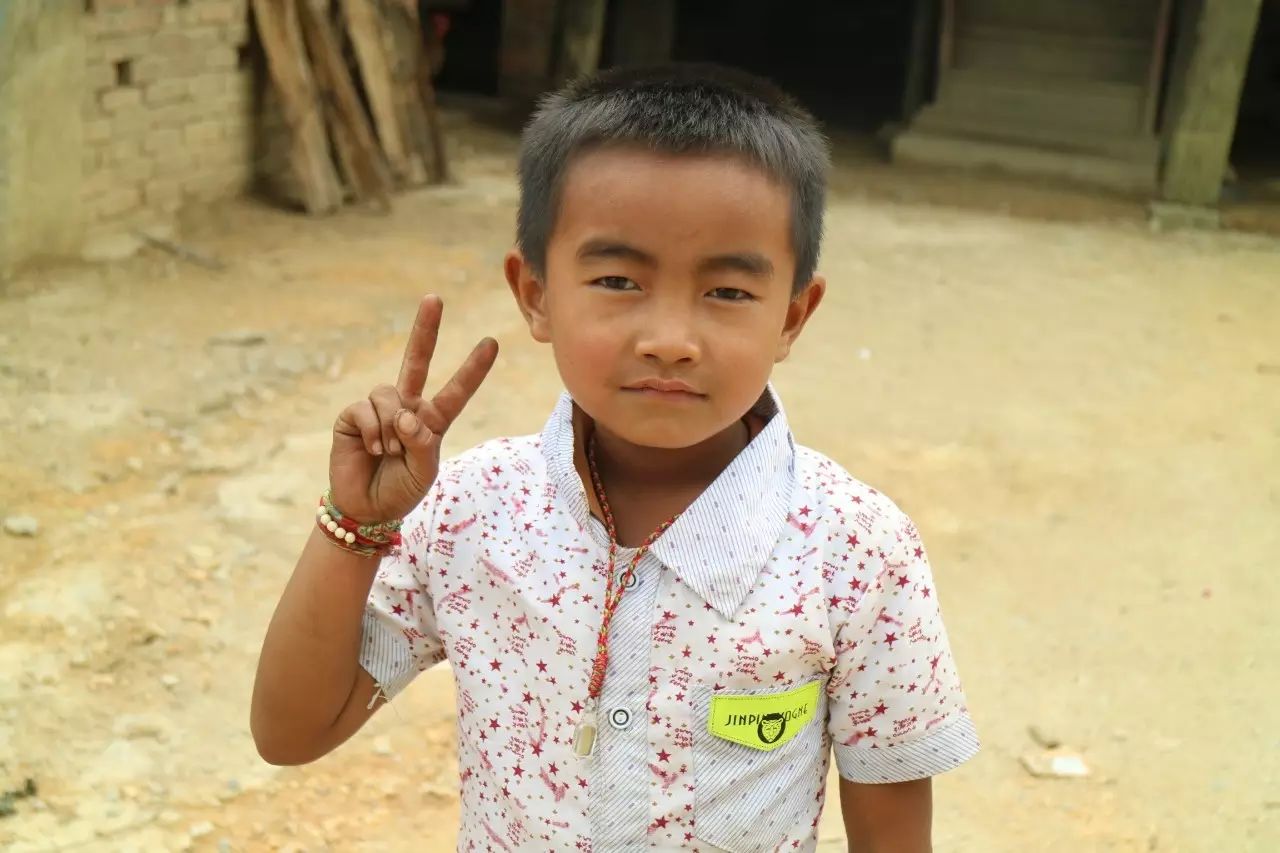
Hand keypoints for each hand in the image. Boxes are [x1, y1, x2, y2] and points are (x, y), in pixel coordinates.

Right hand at [329, 295, 497, 522]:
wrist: (368, 508)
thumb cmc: (401, 489)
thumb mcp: (424, 471)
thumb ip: (421, 442)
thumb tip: (405, 413)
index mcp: (432, 420)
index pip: (456, 391)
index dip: (472, 369)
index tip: (491, 343)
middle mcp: (406, 407)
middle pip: (416, 361)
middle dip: (425, 329)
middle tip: (434, 298)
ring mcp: (379, 409)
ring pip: (388, 393)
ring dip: (392, 426)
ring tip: (389, 452)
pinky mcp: (352, 416)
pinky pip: (365, 409)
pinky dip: (373, 431)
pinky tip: (372, 449)